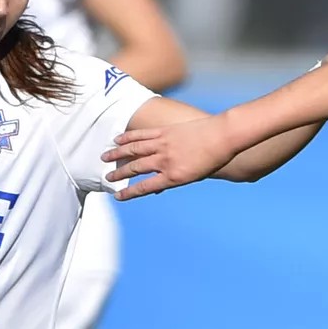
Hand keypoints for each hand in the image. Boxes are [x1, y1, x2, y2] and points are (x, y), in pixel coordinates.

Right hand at [107, 115, 243, 198]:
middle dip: (119, 174)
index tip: (118, 197)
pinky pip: (142, 135)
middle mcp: (165, 160)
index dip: (130, 193)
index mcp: (174, 176)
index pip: (145, 187)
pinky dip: (128, 138)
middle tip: (107, 178)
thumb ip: (172, 180)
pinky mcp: (164, 131)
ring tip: (105, 158)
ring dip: (117, 154)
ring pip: (134, 149)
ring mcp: (164, 144)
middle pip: (136, 168)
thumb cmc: (211, 160)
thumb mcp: (192, 176)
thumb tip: (155, 188)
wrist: (223, 136)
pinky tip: (118, 140)